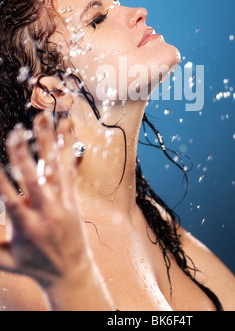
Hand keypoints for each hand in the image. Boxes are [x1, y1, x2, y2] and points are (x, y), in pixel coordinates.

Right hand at [0, 112, 91, 288]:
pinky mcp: (73, 196)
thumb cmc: (33, 265)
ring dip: (48, 142)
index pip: (11, 201)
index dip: (1, 182)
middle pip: (35, 180)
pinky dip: (67, 147)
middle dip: (24, 157)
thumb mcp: (5, 260)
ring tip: (42, 118)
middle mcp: (46, 212)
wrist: (70, 272)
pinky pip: (70, 169)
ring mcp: (62, 202)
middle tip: (15, 133)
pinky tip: (66, 127)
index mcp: (27, 228)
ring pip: (55, 168)